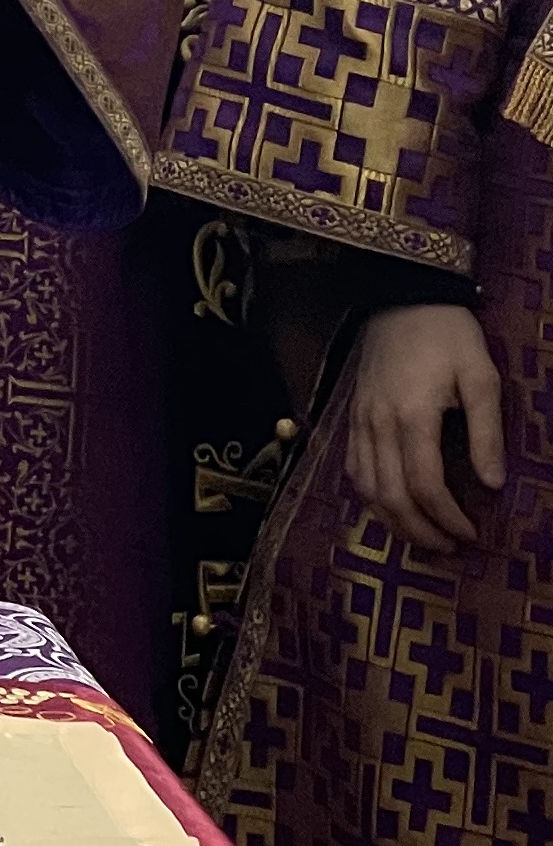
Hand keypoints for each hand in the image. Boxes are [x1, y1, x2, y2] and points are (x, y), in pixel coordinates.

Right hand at [351, 301, 504, 553]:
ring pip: (365, 487)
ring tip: (423, 536)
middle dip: (420, 530)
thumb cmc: (449, 336)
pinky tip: (392, 505)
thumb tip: (492, 484)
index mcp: (412, 415)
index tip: (473, 533)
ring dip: (393, 520)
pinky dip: (371, 496)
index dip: (448, 517)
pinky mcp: (353, 414)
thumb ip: (487, 432)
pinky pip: (354, 467)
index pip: (424, 484)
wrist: (401, 297)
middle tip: (450, 547)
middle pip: (389, 496)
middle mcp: (378, 423)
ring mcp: (360, 419)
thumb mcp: (482, 377)